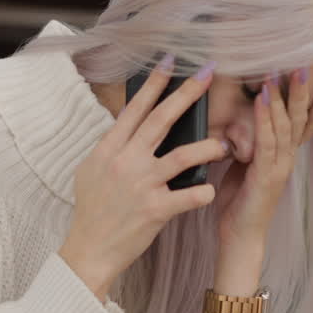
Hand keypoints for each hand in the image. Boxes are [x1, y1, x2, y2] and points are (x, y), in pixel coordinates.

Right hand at [60, 56, 227, 301]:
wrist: (89, 250)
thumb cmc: (91, 211)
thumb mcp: (90, 171)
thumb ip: (111, 149)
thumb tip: (125, 128)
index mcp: (109, 149)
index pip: (135, 109)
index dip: (154, 84)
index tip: (169, 62)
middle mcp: (126, 161)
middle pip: (161, 120)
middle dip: (186, 95)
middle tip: (207, 75)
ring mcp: (141, 184)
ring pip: (182, 155)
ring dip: (206, 147)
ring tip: (223, 144)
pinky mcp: (155, 209)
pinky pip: (188, 196)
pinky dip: (202, 193)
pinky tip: (210, 192)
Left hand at [213, 68, 312, 248]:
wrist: (241, 237)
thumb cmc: (240, 202)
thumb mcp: (246, 166)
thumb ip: (252, 145)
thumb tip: (243, 122)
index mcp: (285, 156)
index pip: (307, 124)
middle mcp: (288, 159)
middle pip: (300, 119)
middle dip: (303, 91)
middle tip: (305, 63)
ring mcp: (280, 167)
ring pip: (285, 126)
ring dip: (282, 98)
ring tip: (281, 72)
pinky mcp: (265, 176)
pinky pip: (266, 141)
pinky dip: (264, 118)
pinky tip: (260, 99)